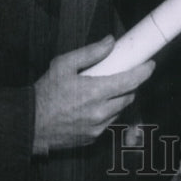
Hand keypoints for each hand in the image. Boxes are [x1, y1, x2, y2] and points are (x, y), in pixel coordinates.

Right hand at [33, 35, 154, 153]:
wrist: (30, 124)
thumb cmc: (45, 94)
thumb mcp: (63, 65)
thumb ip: (90, 53)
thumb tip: (110, 42)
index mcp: (95, 92)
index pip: (131, 81)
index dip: (144, 71)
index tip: (150, 64)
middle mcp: (100, 112)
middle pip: (129, 96)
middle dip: (130, 84)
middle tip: (122, 74)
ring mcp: (98, 128)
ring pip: (120, 110)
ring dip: (118, 99)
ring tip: (104, 90)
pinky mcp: (93, 138)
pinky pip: (109, 123)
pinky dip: (107, 112)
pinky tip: (93, 106)